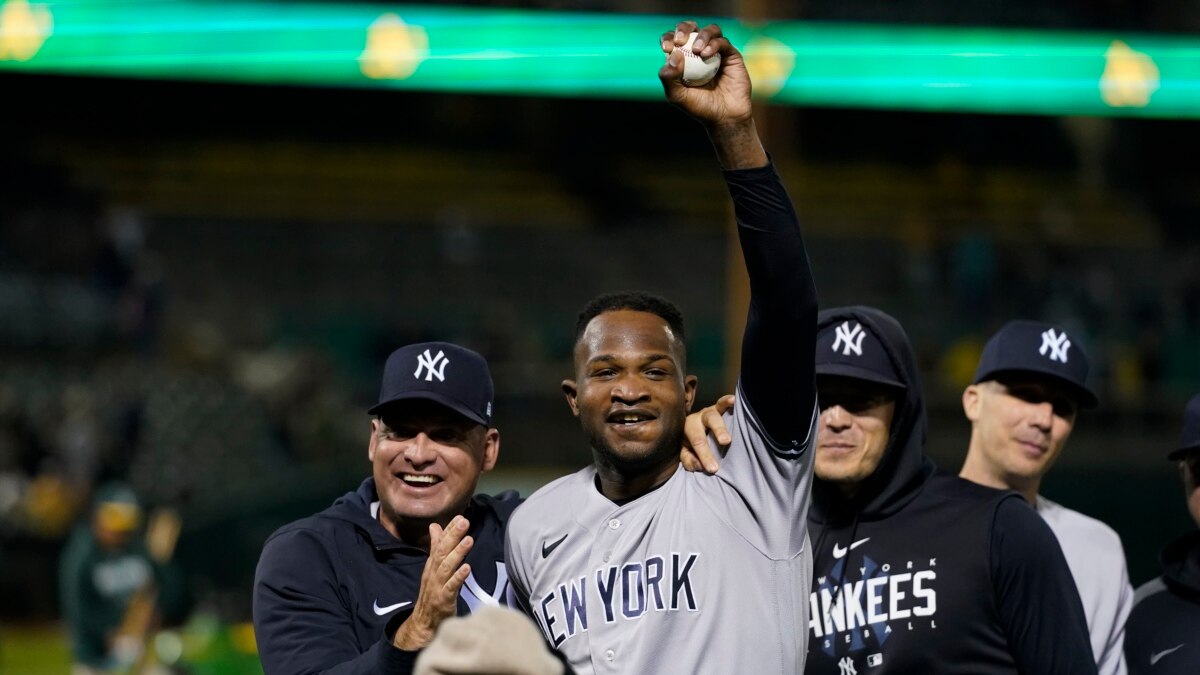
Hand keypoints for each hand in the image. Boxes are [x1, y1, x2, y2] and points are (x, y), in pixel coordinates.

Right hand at [393, 516, 473, 650]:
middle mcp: (433, 573)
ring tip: (468, 539)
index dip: (449, 530)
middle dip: (453, 536)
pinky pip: (451, 587)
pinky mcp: (443, 600)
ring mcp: (437, 586)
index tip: (460, 516)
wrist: (424, 623)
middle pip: (442, 552)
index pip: (440, 544)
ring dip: (457, 553)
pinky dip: (458, 577)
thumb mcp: (434, 568)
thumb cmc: (433, 593)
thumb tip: (435, 526)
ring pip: (446, 567)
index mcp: (432, 565)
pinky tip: (467, 567)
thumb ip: (436, 547)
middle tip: (464, 521)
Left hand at [658, 21, 752, 127]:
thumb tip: (673, 54)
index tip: (666, 48)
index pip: (673, 40)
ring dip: (701, 36)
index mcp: (683, 59)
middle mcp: (699, 52)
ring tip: (697, 50)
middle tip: (680, 40)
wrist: (725, 117)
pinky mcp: (731, 54)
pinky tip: (706, 54)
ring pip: (709, 31)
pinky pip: (723, 42)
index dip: (668, 38)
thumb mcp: (677, 96)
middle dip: (683, 28)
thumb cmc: (699, 108)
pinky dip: (714, 44)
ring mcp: (716, 52)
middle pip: (690, 28)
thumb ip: (669, 78)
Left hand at [680, 394, 734, 473]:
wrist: (690, 428)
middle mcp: (697, 419)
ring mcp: (708, 412)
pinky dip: (726, 401)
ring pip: (714, 415)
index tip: (713, 469)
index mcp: (687, 429)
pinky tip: (734, 401)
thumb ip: (690, 461)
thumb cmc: (690, 444)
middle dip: (716, 433)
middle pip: (705, 426)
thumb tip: (701, 466)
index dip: (705, 456)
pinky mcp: (717, 408)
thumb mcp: (686, 454)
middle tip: (725, 442)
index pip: (697, 442)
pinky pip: (721, 403)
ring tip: (730, 431)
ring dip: (722, 424)